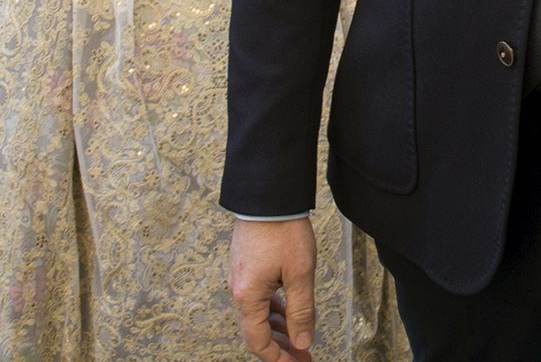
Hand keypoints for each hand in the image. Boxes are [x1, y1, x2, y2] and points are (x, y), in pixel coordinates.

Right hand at [229, 217, 316, 361]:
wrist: (268, 195)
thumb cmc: (283, 230)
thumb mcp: (300, 274)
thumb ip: (301, 311)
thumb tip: (301, 342)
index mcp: (247, 296)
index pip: (258, 341)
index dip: (277, 358)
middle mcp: (238, 290)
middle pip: (256, 331)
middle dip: (280, 347)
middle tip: (302, 356)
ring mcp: (241, 278)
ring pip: (258, 315)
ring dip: (278, 329)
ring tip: (300, 338)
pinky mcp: (246, 267)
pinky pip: (258, 298)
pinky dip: (274, 310)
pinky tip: (289, 312)